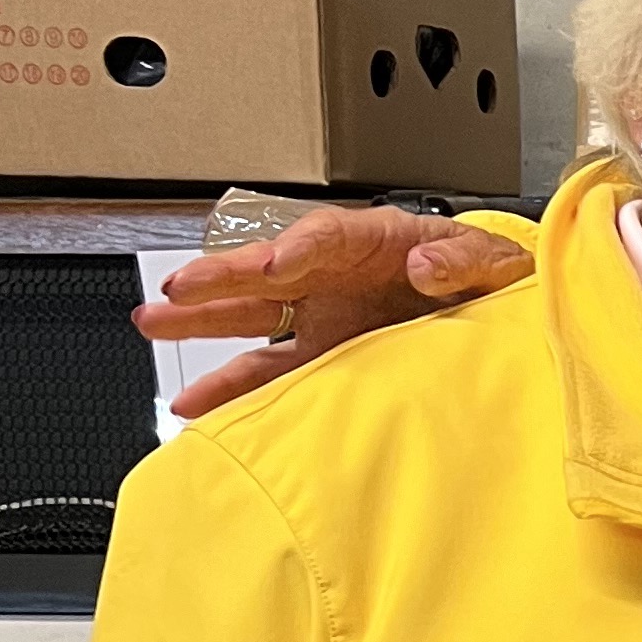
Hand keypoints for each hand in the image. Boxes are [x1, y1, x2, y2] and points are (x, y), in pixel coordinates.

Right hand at [136, 204, 529, 416]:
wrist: (488, 312)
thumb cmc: (483, 275)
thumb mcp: (488, 260)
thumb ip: (462, 258)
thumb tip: (429, 264)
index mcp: (371, 242)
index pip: (325, 238)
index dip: (297, 250)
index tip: (275, 266)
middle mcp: (332, 278)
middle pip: (267, 272)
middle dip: (222, 279)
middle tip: (180, 289)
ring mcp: (319, 319)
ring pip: (250, 317)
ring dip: (201, 321)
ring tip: (153, 323)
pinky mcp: (320, 357)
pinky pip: (268, 371)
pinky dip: (232, 388)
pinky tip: (197, 403)